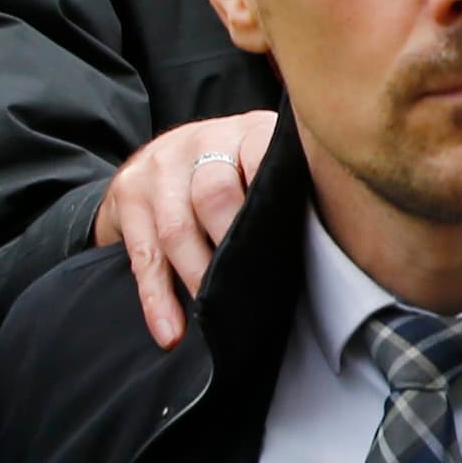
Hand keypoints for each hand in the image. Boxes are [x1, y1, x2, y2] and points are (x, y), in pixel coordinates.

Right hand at [94, 111, 277, 345]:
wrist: (162, 155)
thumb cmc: (235, 172)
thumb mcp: (266, 163)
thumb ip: (291, 189)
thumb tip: (333, 248)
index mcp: (248, 132)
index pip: (263, 159)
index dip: (271, 201)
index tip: (282, 243)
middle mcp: (201, 140)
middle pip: (214, 195)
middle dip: (232, 249)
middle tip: (250, 291)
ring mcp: (160, 166)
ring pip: (176, 229)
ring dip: (196, 279)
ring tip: (214, 319)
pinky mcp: (128, 193)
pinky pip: (144, 255)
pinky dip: (157, 298)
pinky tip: (170, 330)